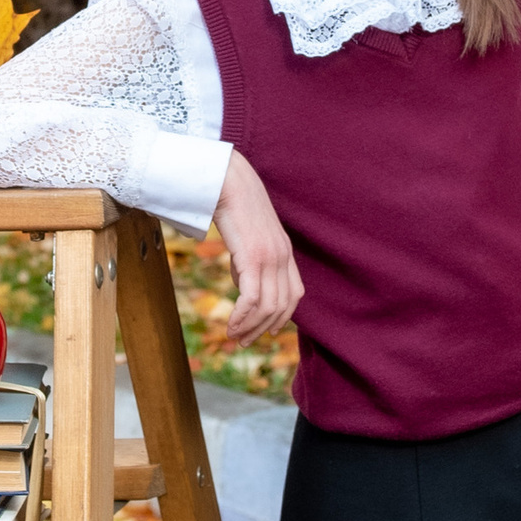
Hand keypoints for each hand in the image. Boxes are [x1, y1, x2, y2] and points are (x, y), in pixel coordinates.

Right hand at [212, 154, 302, 345]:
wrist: (226, 179)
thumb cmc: (231, 203)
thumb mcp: (248, 235)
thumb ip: (250, 259)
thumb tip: (243, 283)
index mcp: (284, 251)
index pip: (294, 294)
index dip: (282, 317)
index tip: (265, 330)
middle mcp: (282, 256)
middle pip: (281, 306)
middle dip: (263, 329)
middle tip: (243, 341)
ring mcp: (270, 257)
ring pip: (268, 307)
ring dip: (250, 327)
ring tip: (234, 336)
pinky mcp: (253, 257)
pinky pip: (252, 299)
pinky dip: (242, 317)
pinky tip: (230, 325)